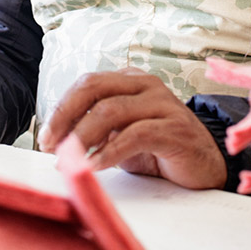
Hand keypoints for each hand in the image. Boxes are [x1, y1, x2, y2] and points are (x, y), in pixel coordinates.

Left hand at [38, 69, 225, 189]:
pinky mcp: (175, 129)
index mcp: (130, 82)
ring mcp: (163, 105)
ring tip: (69, 159)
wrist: (205, 167)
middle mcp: (146, 86)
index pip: (88, 84)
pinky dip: (110, 152)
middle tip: (50, 144)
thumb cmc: (159, 151)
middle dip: (66, 116)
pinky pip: (136, 135)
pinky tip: (95, 166)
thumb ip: (95, 130)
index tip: (45, 137)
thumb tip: (56, 140)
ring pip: (111, 111)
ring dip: (83, 137)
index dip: (62, 108)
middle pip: (95, 88)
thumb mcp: (121, 136)